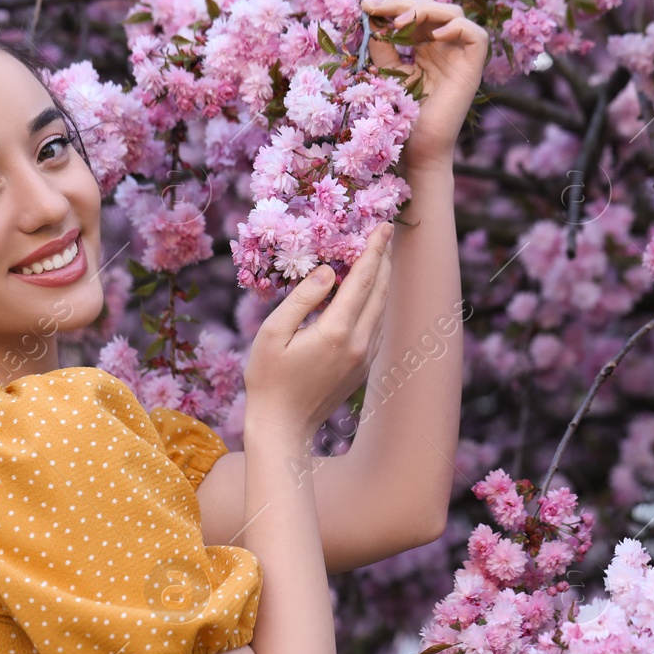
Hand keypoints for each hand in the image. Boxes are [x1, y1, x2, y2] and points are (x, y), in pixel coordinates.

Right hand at [243, 220, 393, 444]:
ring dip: (382, 281)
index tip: (384, 226)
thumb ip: (302, 298)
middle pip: (380, 291)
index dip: (374, 250)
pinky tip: (367, 293)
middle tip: (384, 234)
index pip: (363, 280)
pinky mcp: (362, 368)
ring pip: (381, 310)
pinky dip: (375, 303)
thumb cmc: (268, 379)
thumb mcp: (273, 333)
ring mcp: (363, 357)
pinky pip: (375, 327)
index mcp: (336, 331)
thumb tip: (328, 271)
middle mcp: (358, 343)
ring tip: (378, 256)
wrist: (284, 427)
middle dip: (384, 259)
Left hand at [358, 0, 488, 174]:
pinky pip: (476, 35)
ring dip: (422, 11)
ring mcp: (460, 56)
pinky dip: (457, 27)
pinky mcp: (474, 68)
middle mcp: (444, 47)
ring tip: (396, 21)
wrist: (417, 150)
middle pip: (428, 8)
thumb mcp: (386, 70)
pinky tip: (433, 35)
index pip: (410, 14)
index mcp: (425, 47)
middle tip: (372, 5)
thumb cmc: (401, 117)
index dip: (388, 0)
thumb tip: (369, 6)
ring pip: (451, 12)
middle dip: (399, 3)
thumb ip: (382, 41)